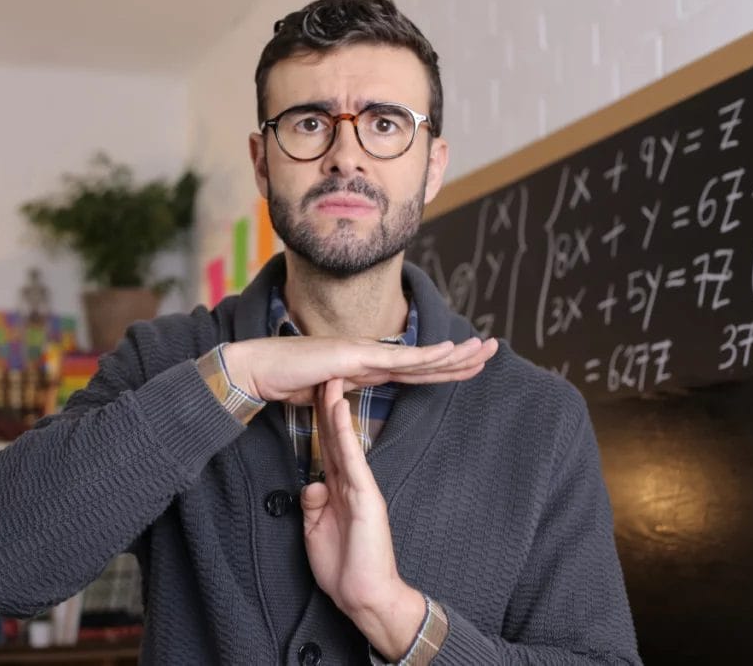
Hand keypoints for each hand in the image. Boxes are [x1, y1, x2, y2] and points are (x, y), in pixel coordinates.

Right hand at [223, 335, 497, 404]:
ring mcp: (364, 353)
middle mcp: (370, 357)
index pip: (413, 370)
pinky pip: (396, 359)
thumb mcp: (322, 396)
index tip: (469, 364)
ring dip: (454, 352)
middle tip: (493, 347)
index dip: (442, 368)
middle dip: (460, 355)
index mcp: (365, 368)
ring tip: (484, 347)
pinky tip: (448, 351)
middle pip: (424, 359)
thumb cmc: (283, 381)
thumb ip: (340, 398)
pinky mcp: (354, 357)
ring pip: (418, 356)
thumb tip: (344, 406)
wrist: (258, 369)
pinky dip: (424, 356)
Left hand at [300, 378, 426, 659]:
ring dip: (335, 409)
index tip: (307, 393)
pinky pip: (352, 458)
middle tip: (320, 371)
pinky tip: (338, 411)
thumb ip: (314, 505)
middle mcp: (352, 482)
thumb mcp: (317, 531)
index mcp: (339, 489)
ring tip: (329, 378)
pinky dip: (344, 433)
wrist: (366, 596)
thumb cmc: (344, 568)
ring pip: (344, 440)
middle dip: (326, 405)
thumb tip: (311, 483)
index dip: (316, 420)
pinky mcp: (367, 496)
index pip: (326, 446)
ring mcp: (361, 487)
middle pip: (335, 436)